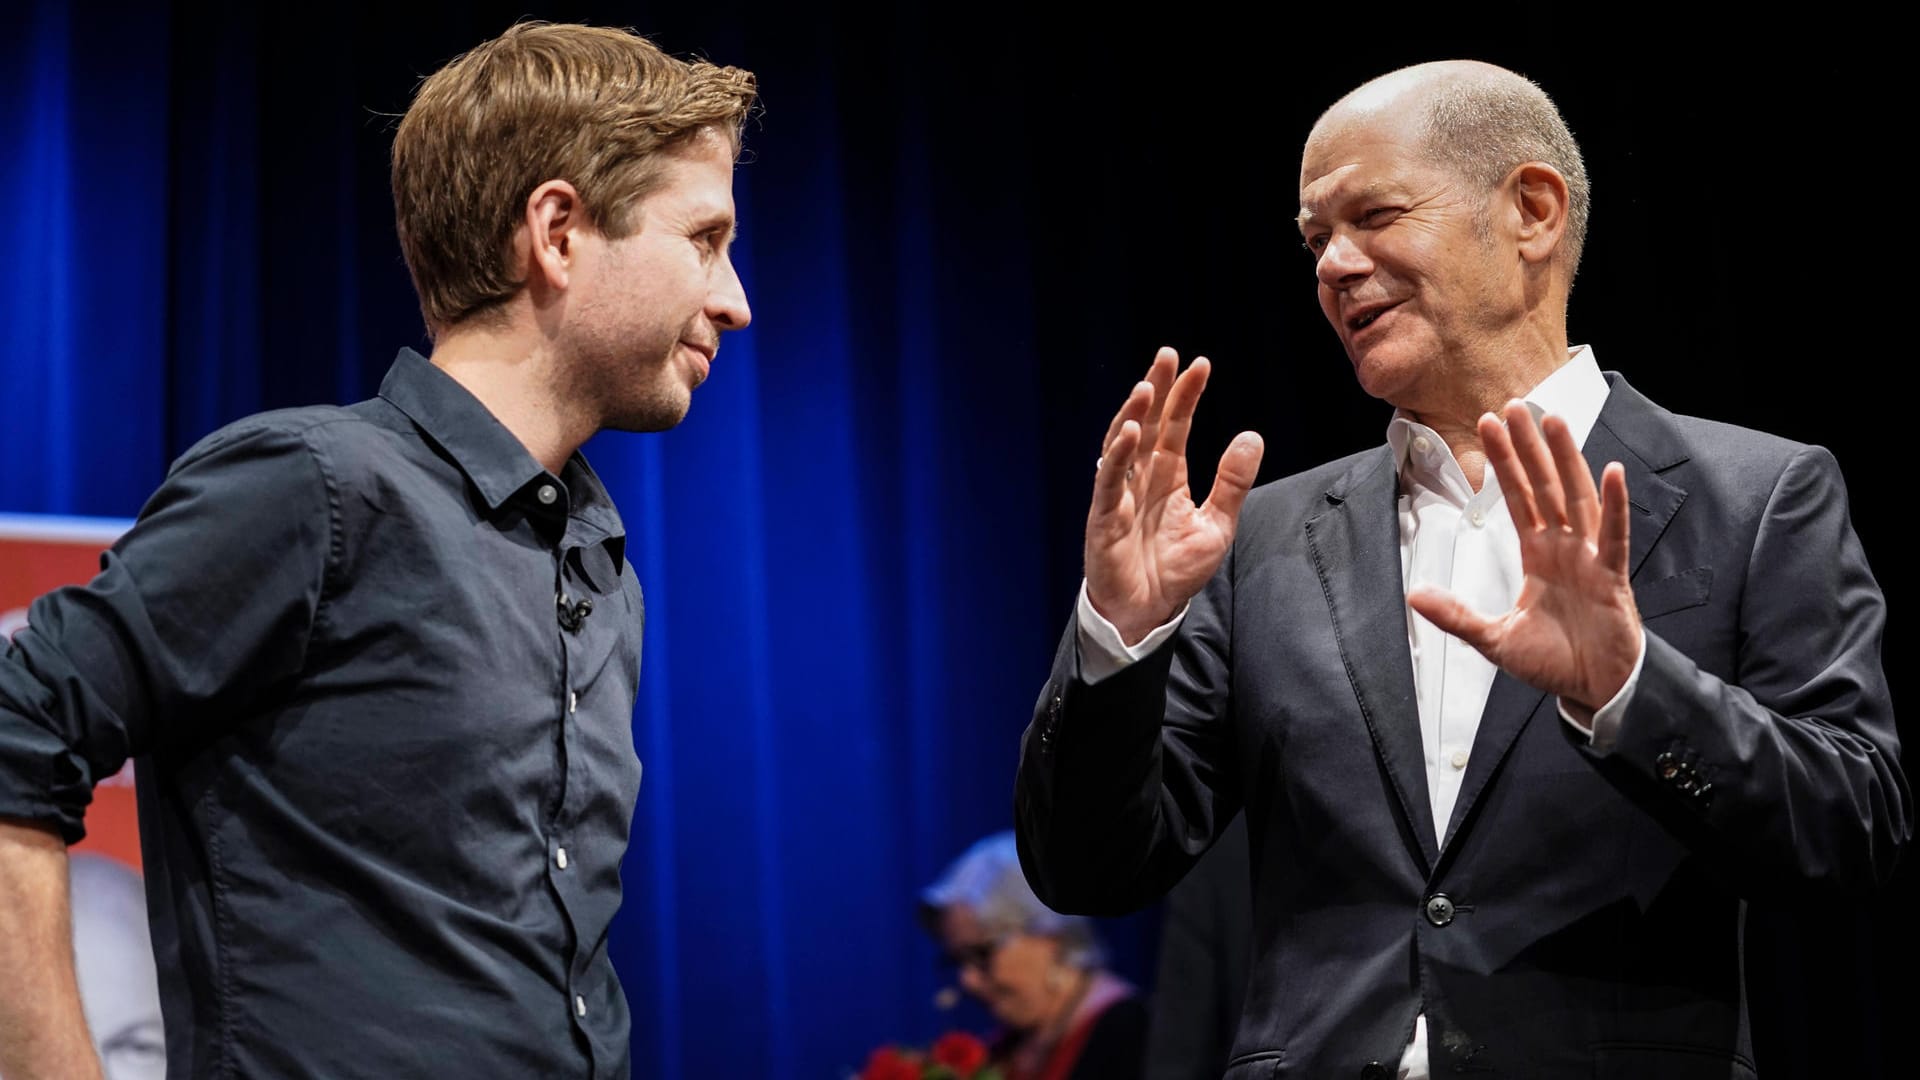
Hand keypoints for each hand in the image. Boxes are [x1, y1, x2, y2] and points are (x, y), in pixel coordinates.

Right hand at [1085, 347, 1263, 644]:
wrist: (1148, 612)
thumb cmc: (1176, 571)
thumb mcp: (1217, 525)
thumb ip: (1232, 482)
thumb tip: (1252, 435)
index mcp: (1168, 477)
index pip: (1176, 426)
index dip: (1186, 396)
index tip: (1200, 364)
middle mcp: (1141, 478)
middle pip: (1147, 424)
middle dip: (1156, 389)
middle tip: (1168, 355)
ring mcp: (1119, 494)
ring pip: (1122, 444)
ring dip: (1133, 413)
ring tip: (1148, 385)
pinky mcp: (1104, 516)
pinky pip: (1109, 479)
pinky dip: (1118, 454)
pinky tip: (1131, 431)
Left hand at [1407, 400, 1640, 715]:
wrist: (1593, 690)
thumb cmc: (1554, 661)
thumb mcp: (1493, 639)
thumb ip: (1456, 615)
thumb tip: (1414, 595)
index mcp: (1537, 555)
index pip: (1517, 498)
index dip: (1503, 462)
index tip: (1488, 426)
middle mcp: (1564, 548)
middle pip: (1544, 485)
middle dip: (1527, 446)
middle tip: (1514, 403)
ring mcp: (1589, 558)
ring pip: (1576, 498)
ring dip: (1566, 459)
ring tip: (1553, 421)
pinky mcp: (1611, 577)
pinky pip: (1612, 535)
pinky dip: (1613, 505)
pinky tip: (1611, 473)